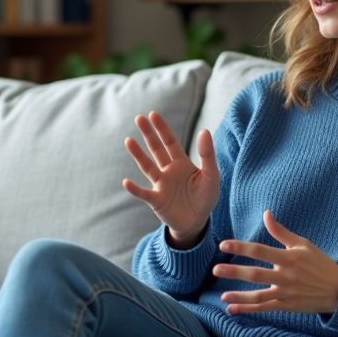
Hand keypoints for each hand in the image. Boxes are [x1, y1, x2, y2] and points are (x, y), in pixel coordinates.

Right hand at [123, 111, 219, 246]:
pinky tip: (126, 182)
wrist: (198, 222)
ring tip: (128, 141)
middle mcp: (168, 171)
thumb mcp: (211, 175)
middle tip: (138, 118)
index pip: (170, 142)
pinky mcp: (156, 201)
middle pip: (156, 150)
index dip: (162, 129)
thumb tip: (204, 130)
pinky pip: (143, 193)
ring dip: (138, 155)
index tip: (153, 114)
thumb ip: (207, 155)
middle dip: (148, 134)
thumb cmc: (205, 197)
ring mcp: (160, 185)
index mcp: (181, 163)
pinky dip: (134, 189)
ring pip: (147, 167)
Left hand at [213, 211, 337, 314]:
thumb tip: (266, 214)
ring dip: (239, 296)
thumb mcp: (303, 244)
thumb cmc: (319, 263)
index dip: (241, 247)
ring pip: (259, 296)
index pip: (260, 251)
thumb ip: (281, 232)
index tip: (224, 244)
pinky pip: (264, 308)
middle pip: (256, 275)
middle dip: (235, 272)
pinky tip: (232, 309)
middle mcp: (286, 276)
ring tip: (222, 295)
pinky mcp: (287, 306)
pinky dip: (248, 310)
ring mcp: (286, 293)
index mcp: (289, 257)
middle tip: (215, 270)